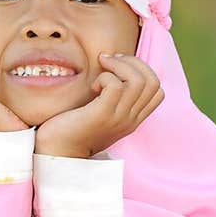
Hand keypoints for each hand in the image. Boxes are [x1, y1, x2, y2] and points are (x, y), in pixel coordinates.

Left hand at [34, 53, 163, 158]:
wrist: (57, 154)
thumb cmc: (73, 129)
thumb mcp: (101, 114)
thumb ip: (112, 99)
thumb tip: (112, 70)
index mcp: (133, 119)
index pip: (158, 90)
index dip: (142, 70)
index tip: (118, 68)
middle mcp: (130, 119)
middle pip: (152, 81)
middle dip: (132, 62)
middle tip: (109, 62)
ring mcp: (118, 118)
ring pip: (137, 81)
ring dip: (118, 65)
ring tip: (101, 70)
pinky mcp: (101, 116)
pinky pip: (116, 86)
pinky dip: (105, 77)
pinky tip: (92, 86)